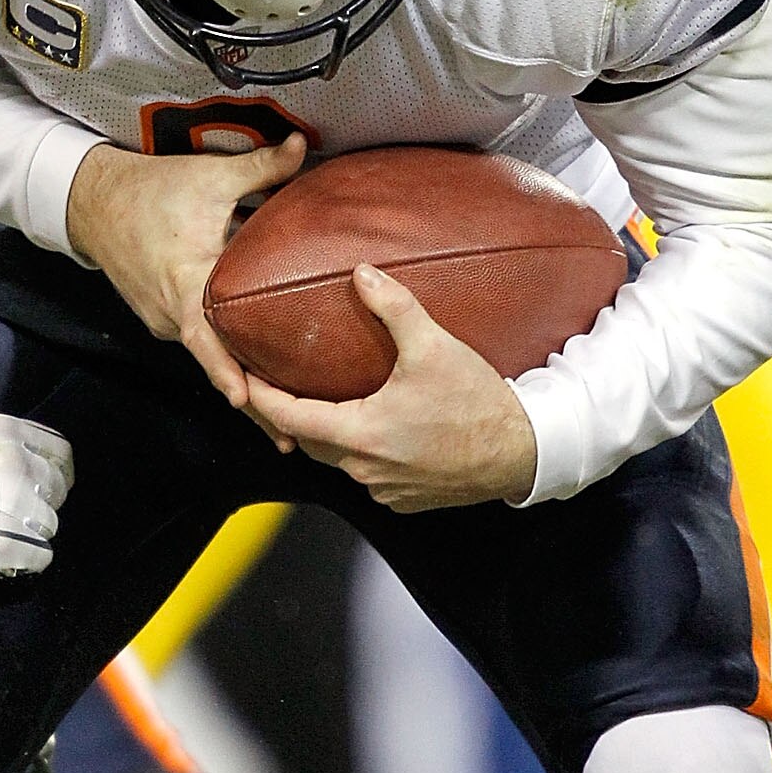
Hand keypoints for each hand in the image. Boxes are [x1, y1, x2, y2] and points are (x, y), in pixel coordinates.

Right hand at [0, 411, 73, 575]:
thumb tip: (26, 450)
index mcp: (6, 432)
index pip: (60, 451)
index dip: (55, 469)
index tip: (44, 483)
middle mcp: (16, 465)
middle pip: (56, 488)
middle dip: (41, 500)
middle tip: (14, 511)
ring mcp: (14, 507)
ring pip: (49, 523)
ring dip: (30, 531)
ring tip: (0, 532)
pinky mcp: (8, 545)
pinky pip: (40, 556)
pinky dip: (25, 559)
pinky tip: (1, 554)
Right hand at [66, 136, 309, 408]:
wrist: (94, 200)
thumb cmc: (152, 190)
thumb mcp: (211, 176)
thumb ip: (263, 167)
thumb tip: (307, 147)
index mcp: (187, 283)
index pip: (208, 338)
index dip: (226, 372)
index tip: (248, 403)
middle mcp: (173, 313)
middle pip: (216, 364)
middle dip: (252, 405)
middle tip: (288, 439)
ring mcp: (164, 320)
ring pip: (207, 355)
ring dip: (239, 382)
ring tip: (280, 417)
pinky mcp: (162, 316)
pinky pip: (197, 341)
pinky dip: (222, 359)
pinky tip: (252, 372)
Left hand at [240, 265, 539, 510]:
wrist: (524, 451)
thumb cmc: (478, 403)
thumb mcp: (434, 346)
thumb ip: (393, 307)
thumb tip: (361, 273)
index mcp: (362, 434)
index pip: (290, 418)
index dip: (263, 397)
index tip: (246, 377)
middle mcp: (366, 470)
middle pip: (309, 442)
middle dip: (291, 415)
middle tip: (280, 384)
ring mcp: (385, 489)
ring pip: (339, 461)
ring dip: (329, 434)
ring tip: (324, 400)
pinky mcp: (405, 499)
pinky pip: (368, 475)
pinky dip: (361, 453)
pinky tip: (370, 427)